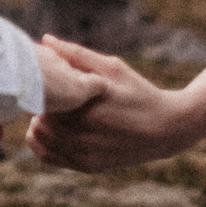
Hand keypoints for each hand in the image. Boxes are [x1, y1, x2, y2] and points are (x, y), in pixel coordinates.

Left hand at [26, 36, 193, 171]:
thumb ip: (77, 55)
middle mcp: (82, 137)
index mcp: (87, 109)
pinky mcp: (86, 167)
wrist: (167, 129)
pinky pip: (48, 155)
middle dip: (40, 102)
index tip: (46, 77)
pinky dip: (44, 140)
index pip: (42, 97)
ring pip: (38, 137)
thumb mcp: (112, 68)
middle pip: (38, 116)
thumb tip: (45, 40)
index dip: (40, 85)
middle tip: (50, 91)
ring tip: (55, 108)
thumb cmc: (139, 92)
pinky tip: (56, 126)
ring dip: (41, 121)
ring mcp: (83, 155)